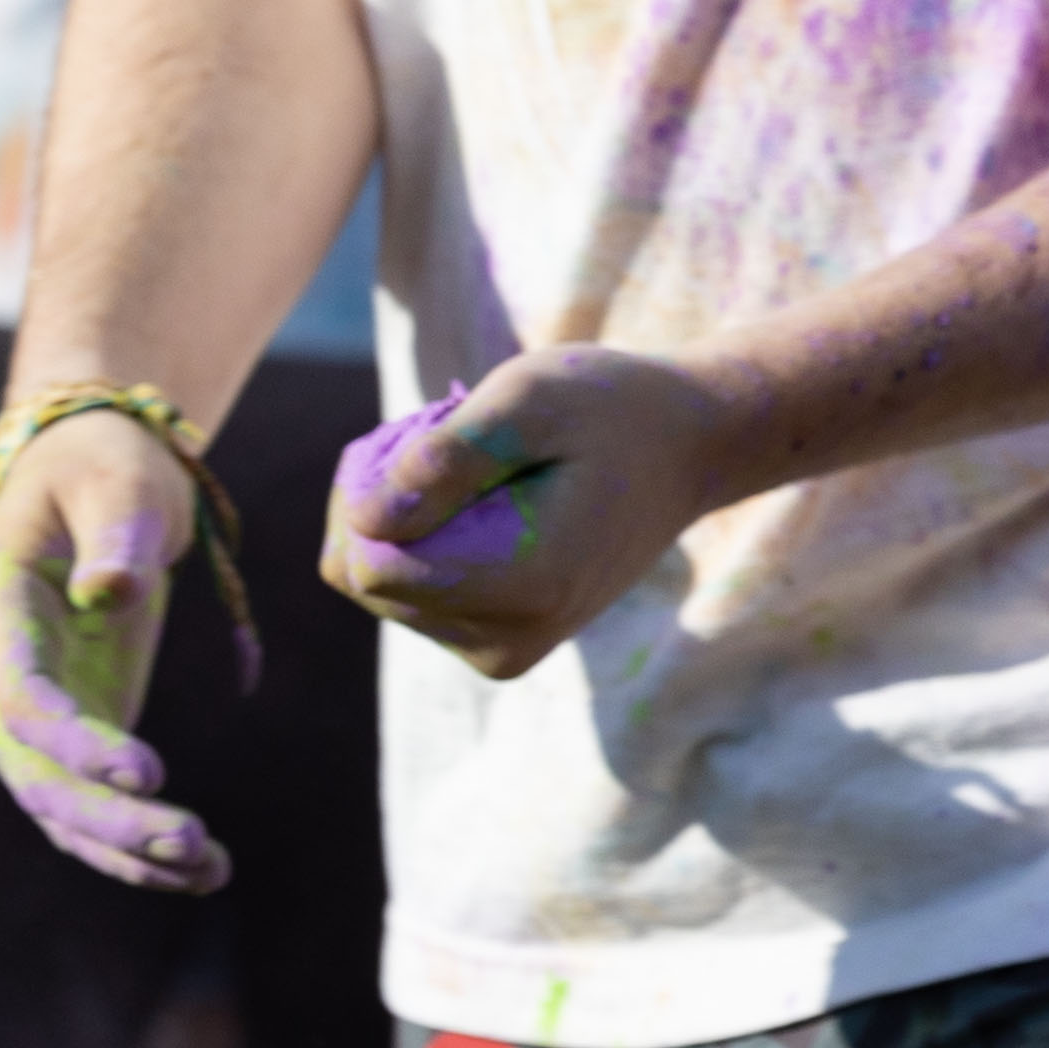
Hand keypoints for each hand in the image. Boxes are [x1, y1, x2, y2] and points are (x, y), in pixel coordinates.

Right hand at [0, 410, 231, 889]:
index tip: (146, 770)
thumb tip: (107, 591)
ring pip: (58, 804)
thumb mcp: (118, 485)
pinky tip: (203, 873)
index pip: (16, 690)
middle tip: (190, 841)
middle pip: (34, 767)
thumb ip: (115, 536)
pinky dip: (136, 844)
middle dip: (108, 814)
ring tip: (209, 870)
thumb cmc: (104, 471)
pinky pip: (89, 802)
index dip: (72, 738)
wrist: (95, 476)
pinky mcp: (70, 731)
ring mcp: (26, 711)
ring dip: (126, 847)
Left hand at [321, 343, 738, 677]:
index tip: (438, 433)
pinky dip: (423, 540)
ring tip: (481, 471)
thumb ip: (446, 456)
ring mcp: (500, 651)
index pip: (370, 561)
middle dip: (386, 499)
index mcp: (525, 586)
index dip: (376, 485)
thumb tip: (364, 519)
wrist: (686, 454)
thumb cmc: (611, 411)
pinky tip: (482, 502)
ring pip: (375, 585)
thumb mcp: (531, 396)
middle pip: (362, 574)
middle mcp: (508, 640)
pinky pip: (405, 595)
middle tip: (460, 443)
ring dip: (405, 516)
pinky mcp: (493, 647)